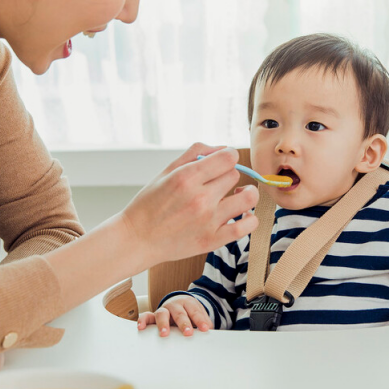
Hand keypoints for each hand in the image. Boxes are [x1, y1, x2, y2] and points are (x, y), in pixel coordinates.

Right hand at [120, 144, 258, 266]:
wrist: (137, 239)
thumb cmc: (150, 204)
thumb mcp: (166, 170)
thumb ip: (195, 153)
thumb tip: (223, 148)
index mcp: (186, 177)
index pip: (229, 156)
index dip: (227, 156)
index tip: (221, 162)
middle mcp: (200, 198)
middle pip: (235, 174)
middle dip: (227, 175)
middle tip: (216, 183)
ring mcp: (208, 221)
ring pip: (248, 197)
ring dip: (246, 193)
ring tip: (237, 195)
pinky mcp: (212, 240)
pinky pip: (247, 226)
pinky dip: (250, 218)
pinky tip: (241, 214)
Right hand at [136, 295, 212, 336]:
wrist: (180, 302)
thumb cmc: (190, 312)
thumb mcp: (199, 315)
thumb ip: (204, 323)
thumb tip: (211, 332)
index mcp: (188, 303)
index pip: (195, 311)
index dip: (200, 320)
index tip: (205, 328)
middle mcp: (175, 305)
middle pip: (179, 313)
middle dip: (183, 323)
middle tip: (188, 333)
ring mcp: (163, 310)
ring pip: (162, 314)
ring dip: (163, 324)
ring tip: (164, 334)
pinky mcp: (153, 316)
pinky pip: (146, 316)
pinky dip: (143, 321)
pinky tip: (141, 327)